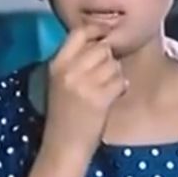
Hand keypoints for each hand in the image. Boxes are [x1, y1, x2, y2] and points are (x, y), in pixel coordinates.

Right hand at [40, 24, 127, 158]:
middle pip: (102, 48)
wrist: (64, 145)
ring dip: (116, 73)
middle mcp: (69, 71)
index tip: (105, 36)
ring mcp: (84, 84)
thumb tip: (101, 39)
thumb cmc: (64, 112)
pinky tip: (114, 95)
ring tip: (108, 86)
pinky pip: (120, 81)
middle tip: (105, 73)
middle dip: (109, 58)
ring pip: (113, 64)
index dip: (96, 31)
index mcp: (57, 64)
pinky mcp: (99, 99)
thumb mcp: (60, 81)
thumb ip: (75, 60)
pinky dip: (121, 88)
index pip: (79, 32)